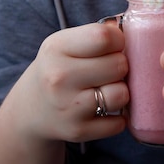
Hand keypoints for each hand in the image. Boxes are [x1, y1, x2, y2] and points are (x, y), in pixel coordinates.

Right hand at [0, 23, 128, 163]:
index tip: (112, 47)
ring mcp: (68, 107)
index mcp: (56, 48)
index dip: (118, 41)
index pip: (105, 37)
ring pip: (121, 94)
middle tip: (107, 71)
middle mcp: (58, 77)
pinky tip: (102, 110)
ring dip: (120, 92)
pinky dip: (117, 118)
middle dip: (120, 66)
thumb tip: (133, 31)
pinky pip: (119, 123)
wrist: (31, 109)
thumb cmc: (59, 68)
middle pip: (119, 65)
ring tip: (106, 89)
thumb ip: (98, 33)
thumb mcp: (66, 43)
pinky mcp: (78, 131)